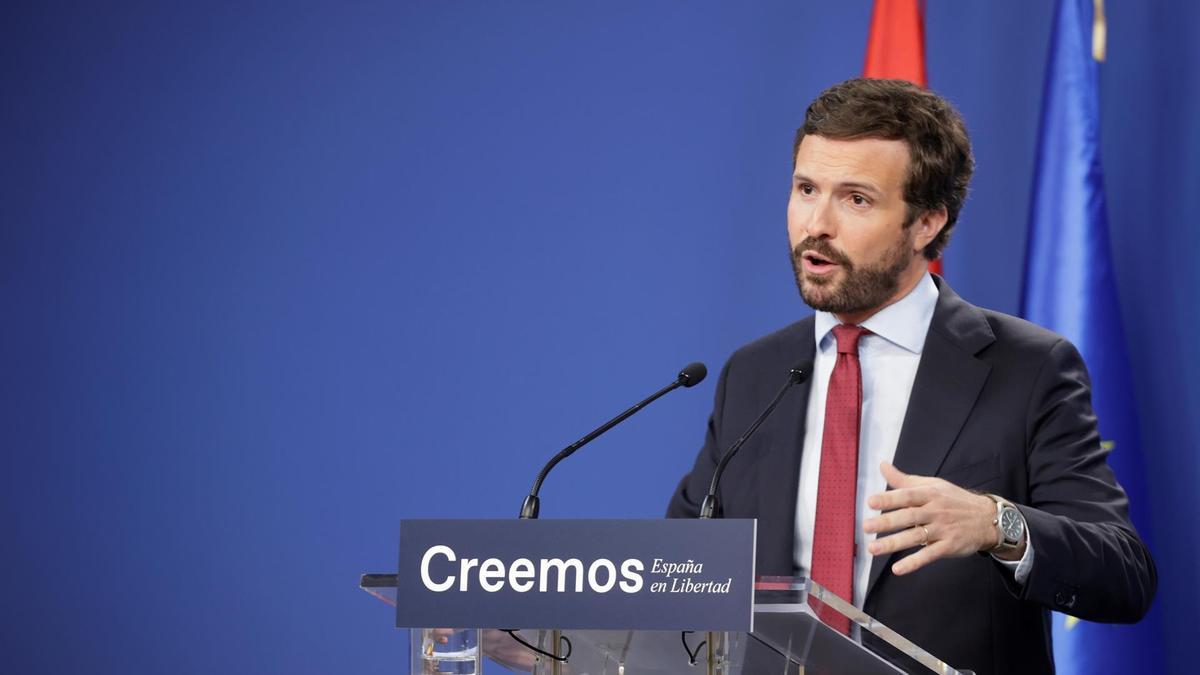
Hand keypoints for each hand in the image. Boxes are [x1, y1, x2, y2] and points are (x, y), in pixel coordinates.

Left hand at [862, 461, 1010, 575]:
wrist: (987, 518)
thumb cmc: (954, 500)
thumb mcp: (932, 485)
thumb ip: (904, 480)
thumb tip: (882, 465)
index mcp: (929, 494)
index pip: (907, 495)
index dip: (889, 498)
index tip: (870, 502)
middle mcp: (935, 511)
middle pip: (908, 516)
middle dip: (886, 522)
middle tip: (866, 526)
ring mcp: (942, 529)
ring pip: (915, 536)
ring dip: (893, 543)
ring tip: (873, 548)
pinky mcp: (949, 546)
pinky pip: (929, 555)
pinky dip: (914, 562)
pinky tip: (898, 569)